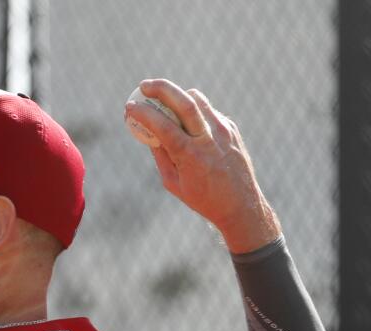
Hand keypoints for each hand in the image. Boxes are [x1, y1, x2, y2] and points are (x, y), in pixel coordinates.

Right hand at [124, 79, 280, 253]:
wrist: (241, 205)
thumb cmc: (202, 198)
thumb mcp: (173, 182)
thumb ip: (161, 155)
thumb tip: (148, 133)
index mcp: (191, 157)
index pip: (163, 126)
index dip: (144, 113)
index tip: (130, 106)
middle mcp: (209, 139)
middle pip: (185, 102)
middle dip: (162, 88)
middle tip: (144, 85)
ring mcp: (223, 131)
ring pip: (199, 101)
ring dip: (178, 95)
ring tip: (163, 98)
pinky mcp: (231, 128)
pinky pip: (208, 111)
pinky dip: (193, 110)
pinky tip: (185, 120)